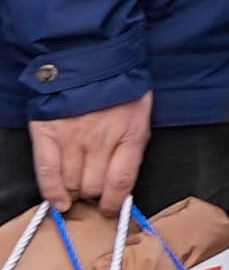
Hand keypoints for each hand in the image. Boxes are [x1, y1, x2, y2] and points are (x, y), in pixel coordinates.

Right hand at [27, 95, 151, 213]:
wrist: (92, 59)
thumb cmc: (120, 89)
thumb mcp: (140, 116)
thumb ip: (133, 147)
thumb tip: (124, 182)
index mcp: (129, 134)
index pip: (122, 181)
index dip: (115, 202)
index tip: (111, 210)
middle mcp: (100, 139)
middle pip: (94, 185)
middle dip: (93, 195)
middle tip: (91, 195)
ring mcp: (72, 136)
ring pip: (71, 181)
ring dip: (74, 193)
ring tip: (75, 193)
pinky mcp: (47, 131)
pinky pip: (46, 169)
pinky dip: (50, 190)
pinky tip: (57, 201)